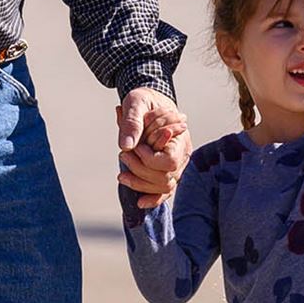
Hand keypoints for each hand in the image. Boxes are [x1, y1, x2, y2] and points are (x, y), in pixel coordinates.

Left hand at [117, 88, 190, 208]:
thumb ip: (132, 122)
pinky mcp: (166, 171)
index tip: (135, 148)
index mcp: (180, 137)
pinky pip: (165, 191)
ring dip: (141, 184)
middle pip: (167, 177)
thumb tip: (126, 145)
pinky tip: (139, 202)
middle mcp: (182, 154)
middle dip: (140, 170)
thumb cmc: (144, 100)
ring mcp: (176, 165)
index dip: (150, 159)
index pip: (171, 161)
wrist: (148, 102)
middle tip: (122, 156)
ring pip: (164, 186)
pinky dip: (153, 199)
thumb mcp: (136, 103)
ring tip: (121, 175)